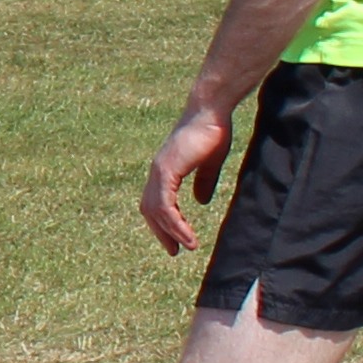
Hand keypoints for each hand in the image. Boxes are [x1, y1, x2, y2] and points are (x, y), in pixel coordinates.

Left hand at [141, 101, 235, 255]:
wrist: (211, 112)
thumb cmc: (212, 131)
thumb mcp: (209, 163)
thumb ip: (203, 182)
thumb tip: (201, 201)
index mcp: (165, 169)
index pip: (156, 202)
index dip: (163, 221)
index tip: (175, 238)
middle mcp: (157, 171)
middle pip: (150, 210)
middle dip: (161, 232)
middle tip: (174, 250)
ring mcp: (159, 171)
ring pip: (157, 211)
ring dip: (170, 232)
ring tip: (186, 247)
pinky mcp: (166, 171)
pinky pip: (165, 205)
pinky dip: (175, 224)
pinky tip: (187, 236)